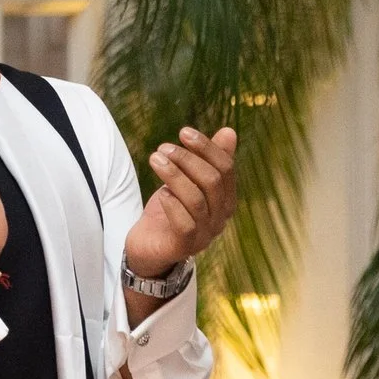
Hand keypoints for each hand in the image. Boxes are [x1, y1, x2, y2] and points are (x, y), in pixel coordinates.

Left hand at [123, 126, 239, 278]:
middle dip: (187, 159)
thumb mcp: (187, 180)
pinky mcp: (185, 247)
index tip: (184, 132)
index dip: (207, 147)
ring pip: (196, 200)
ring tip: (155, 159)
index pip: (225, 168)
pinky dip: (173, 205)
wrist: (148, 247)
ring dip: (174, 175)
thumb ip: (207, 159)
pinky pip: (185, 224)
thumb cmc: (170, 209)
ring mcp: (204, 234)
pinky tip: (162, 193)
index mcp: (226, 199)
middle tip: (163, 148)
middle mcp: (220, 218)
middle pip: (212, 181)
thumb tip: (229, 131)